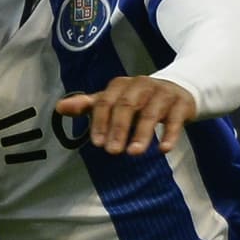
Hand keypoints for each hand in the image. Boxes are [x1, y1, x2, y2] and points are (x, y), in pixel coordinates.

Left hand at [56, 77, 196, 155]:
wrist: (177, 90)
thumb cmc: (138, 100)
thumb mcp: (113, 101)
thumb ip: (88, 106)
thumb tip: (59, 108)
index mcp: (121, 85)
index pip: (106, 101)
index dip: (100, 122)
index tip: (97, 143)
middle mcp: (141, 85)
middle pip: (127, 105)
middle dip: (118, 129)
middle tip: (112, 151)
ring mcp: (162, 94)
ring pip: (151, 113)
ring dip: (142, 133)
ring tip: (134, 153)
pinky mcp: (181, 104)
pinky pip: (175, 119)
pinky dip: (170, 134)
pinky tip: (164, 149)